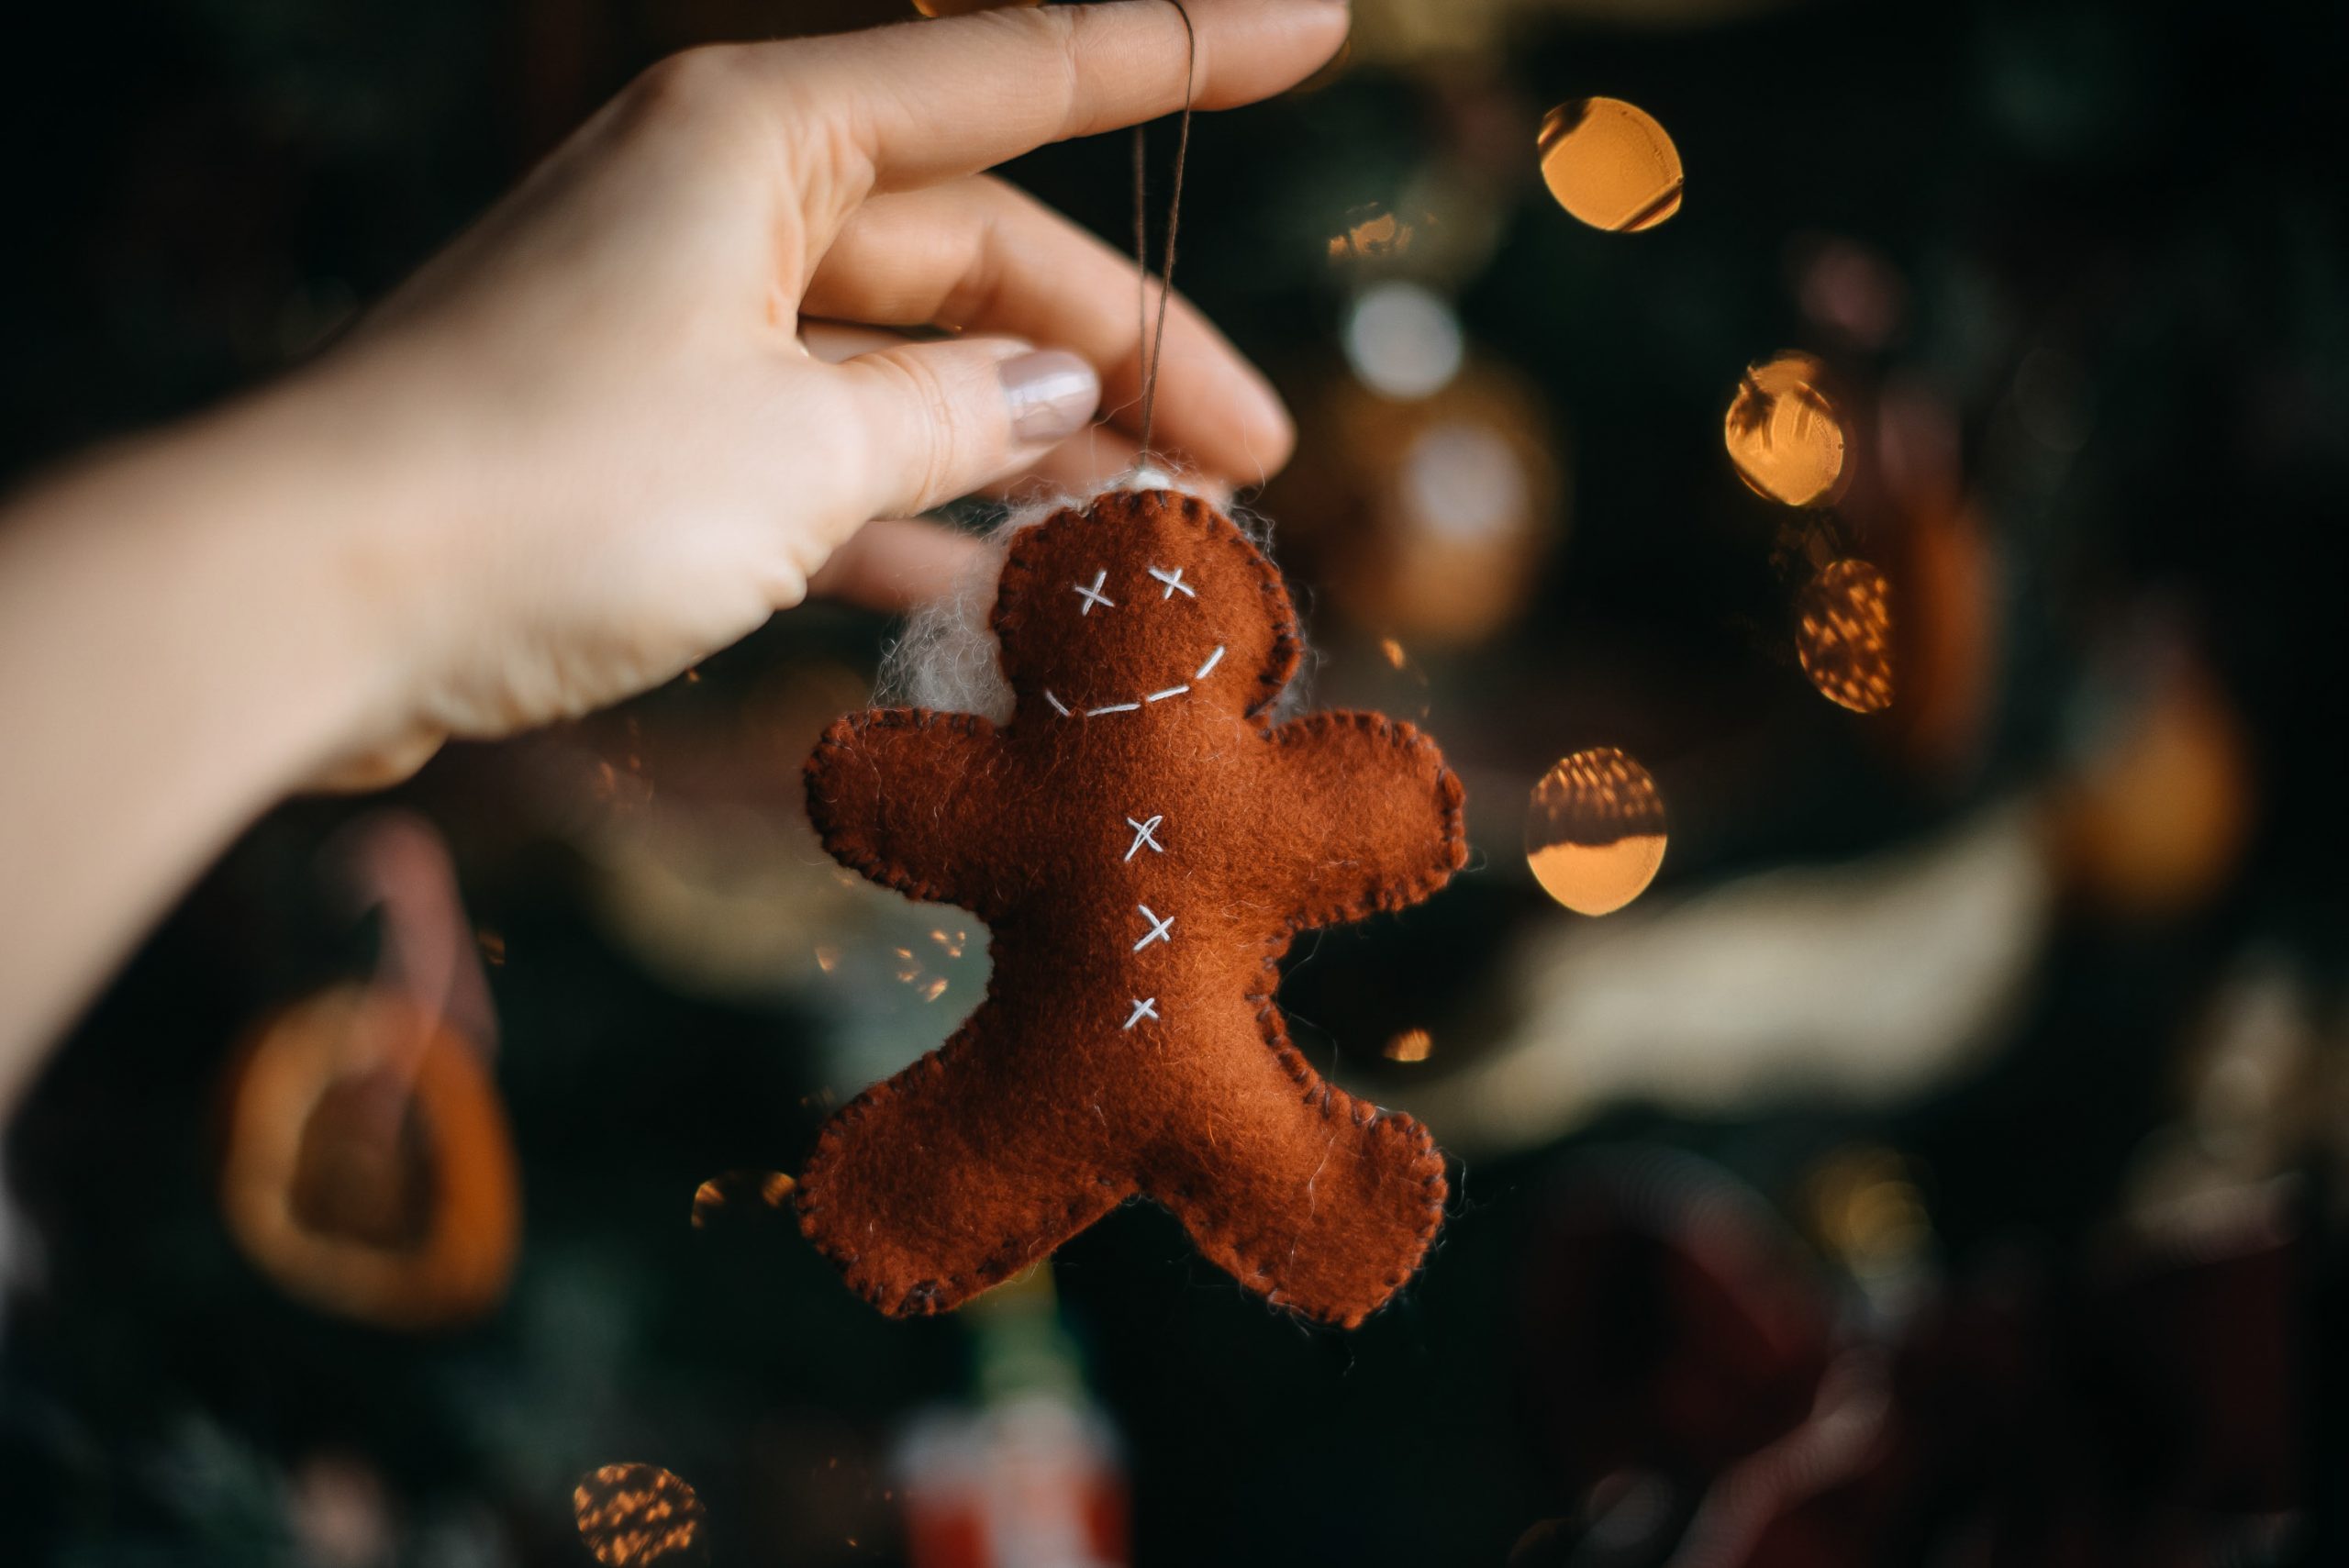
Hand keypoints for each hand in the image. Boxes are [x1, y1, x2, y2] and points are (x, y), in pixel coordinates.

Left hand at [301, 0, 1346, 783]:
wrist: (316, 601)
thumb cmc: (553, 488)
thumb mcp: (800, 448)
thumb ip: (955, 413)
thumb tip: (1052, 391)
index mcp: (767, 136)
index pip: (1024, 73)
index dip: (1185, 52)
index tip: (1321, 27)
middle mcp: (730, 204)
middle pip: (983, 258)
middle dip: (1125, 357)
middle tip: (1255, 459)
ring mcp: (688, 321)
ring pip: (914, 367)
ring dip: (1032, 451)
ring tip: (1162, 535)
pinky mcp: (652, 435)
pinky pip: (830, 458)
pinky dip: (918, 519)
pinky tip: (1011, 587)